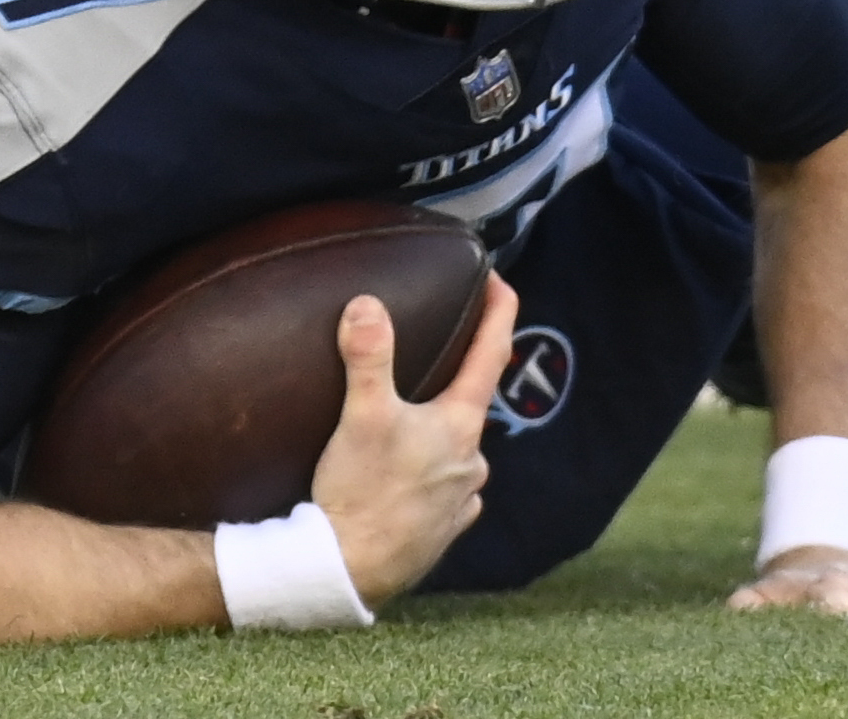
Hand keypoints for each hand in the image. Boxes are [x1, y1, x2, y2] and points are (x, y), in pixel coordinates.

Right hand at [311, 271, 517, 604]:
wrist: (348, 569)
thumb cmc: (360, 492)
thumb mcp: (360, 416)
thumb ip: (368, 357)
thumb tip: (368, 305)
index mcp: (459, 426)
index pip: (491, 355)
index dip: (499, 312)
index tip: (499, 279)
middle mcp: (471, 461)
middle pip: (470, 403)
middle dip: (454, 377)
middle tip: (433, 353)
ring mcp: (461, 498)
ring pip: (457, 449)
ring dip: (438, 430)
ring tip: (406, 420)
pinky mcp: (443, 528)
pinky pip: (446, 488)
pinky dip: (431, 473)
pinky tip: (408, 474)